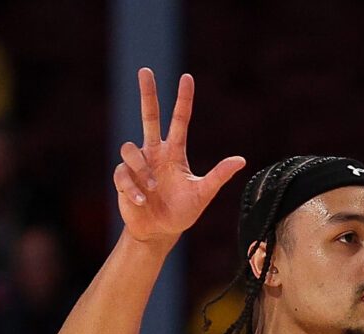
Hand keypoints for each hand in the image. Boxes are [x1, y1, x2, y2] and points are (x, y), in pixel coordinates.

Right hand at [113, 70, 246, 247]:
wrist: (159, 232)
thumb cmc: (181, 212)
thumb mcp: (203, 194)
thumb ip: (218, 176)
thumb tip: (241, 160)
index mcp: (174, 153)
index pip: (179, 120)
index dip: (183, 99)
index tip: (187, 77)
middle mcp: (155, 153)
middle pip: (149, 116)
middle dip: (148, 93)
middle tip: (145, 70)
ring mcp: (138, 164)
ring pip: (130, 148)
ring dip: (141, 169)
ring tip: (152, 189)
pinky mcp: (123, 179)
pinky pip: (123, 174)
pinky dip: (132, 188)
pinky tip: (142, 201)